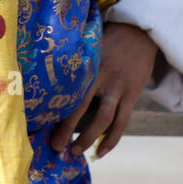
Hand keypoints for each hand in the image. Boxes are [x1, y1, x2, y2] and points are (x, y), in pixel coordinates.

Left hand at [50, 23, 159, 159]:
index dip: (55, 109)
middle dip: (66, 130)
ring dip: (88, 139)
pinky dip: (112, 139)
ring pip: (103, 119)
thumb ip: (75, 60)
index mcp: (87, 64)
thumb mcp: (90, 44)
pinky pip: (122, 122)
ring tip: (74, 152)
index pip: (68, 90)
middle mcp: (102, 76)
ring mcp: (119, 87)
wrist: (141, 31)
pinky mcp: (133, 93)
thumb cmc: (109, 38)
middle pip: (81, 107)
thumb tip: (48, 74)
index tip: (41, 125)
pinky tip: (101, 152)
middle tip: (55, 146)